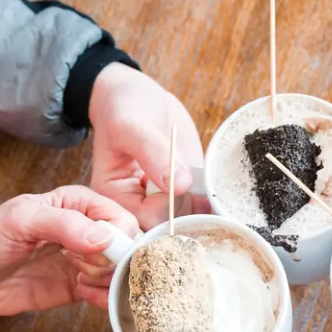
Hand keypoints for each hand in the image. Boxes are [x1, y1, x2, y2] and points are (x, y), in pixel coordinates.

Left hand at [0, 185, 137, 314]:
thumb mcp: (20, 221)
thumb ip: (63, 224)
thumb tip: (104, 239)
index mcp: (78, 203)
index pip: (121, 218)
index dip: (118, 238)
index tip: (95, 252)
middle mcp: (87, 230)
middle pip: (127, 248)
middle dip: (114, 263)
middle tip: (82, 268)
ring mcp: (84, 260)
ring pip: (120, 273)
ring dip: (109, 282)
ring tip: (81, 282)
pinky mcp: (78, 287)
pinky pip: (106, 294)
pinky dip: (104, 299)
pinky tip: (84, 296)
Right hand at [88, 63, 207, 229]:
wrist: (141, 98)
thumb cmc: (123, 107)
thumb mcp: (130, 124)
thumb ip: (151, 152)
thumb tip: (179, 184)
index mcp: (113, 198)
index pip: (142, 222)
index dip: (164, 211)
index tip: (179, 188)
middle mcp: (137, 207)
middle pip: (164, 232)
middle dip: (187, 220)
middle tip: (202, 197)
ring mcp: (164, 203)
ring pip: (187, 224)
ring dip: (204, 215)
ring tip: (210, 192)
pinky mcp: (185, 194)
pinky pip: (202, 210)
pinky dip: (213, 206)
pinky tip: (217, 194)